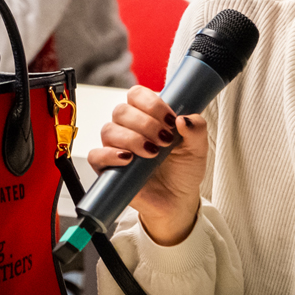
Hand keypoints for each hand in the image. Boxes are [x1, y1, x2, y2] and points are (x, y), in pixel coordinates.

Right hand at [85, 86, 207, 246]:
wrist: (177, 200)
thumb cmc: (183, 169)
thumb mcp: (198, 147)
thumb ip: (196, 129)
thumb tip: (183, 119)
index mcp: (148, 115)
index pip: (137, 94)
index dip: (152, 104)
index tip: (170, 120)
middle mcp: (128, 127)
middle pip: (122, 111)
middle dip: (146, 124)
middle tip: (165, 141)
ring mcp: (115, 146)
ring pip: (109, 130)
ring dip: (132, 139)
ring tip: (152, 153)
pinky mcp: (107, 168)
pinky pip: (96, 155)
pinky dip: (110, 155)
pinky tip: (128, 160)